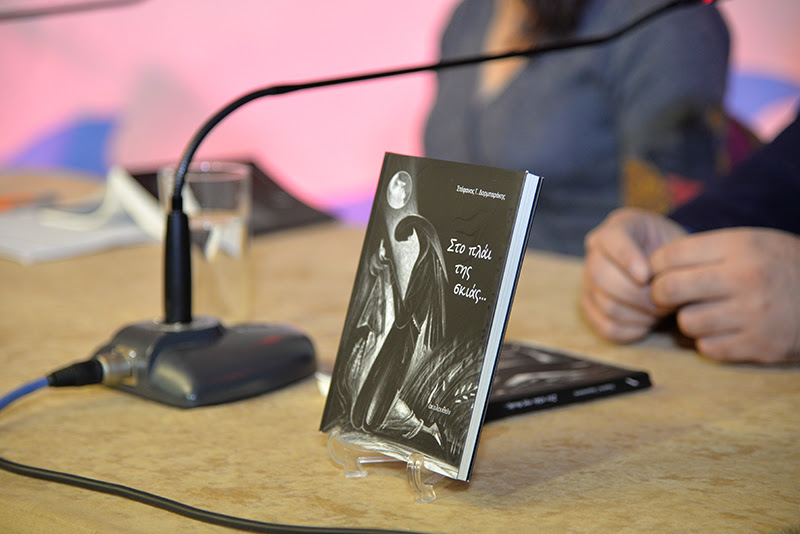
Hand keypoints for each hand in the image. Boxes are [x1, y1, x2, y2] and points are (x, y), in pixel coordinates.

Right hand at [582, 208, 686, 341]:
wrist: (668, 267)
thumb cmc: (675, 252)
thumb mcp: (679, 241)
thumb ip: (671, 255)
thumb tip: (659, 282)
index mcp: (617, 227)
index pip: (610, 239)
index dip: (626, 258)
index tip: (647, 276)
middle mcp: (595, 252)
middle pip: (601, 275)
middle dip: (638, 294)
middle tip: (665, 302)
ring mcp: (589, 281)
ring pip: (606, 305)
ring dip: (639, 314)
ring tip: (661, 312)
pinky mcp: (591, 307)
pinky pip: (607, 327)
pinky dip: (631, 330)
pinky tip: (647, 323)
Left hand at [650, 228, 799, 363]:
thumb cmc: (781, 266)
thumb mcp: (752, 243)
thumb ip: (707, 251)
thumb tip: (653, 267)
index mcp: (739, 247)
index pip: (670, 255)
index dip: (656, 267)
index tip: (660, 273)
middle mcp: (744, 278)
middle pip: (668, 289)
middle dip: (660, 295)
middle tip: (668, 297)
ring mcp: (752, 314)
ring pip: (686, 322)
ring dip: (689, 320)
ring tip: (706, 313)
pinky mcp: (759, 345)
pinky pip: (707, 348)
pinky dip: (709, 342)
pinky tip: (725, 331)